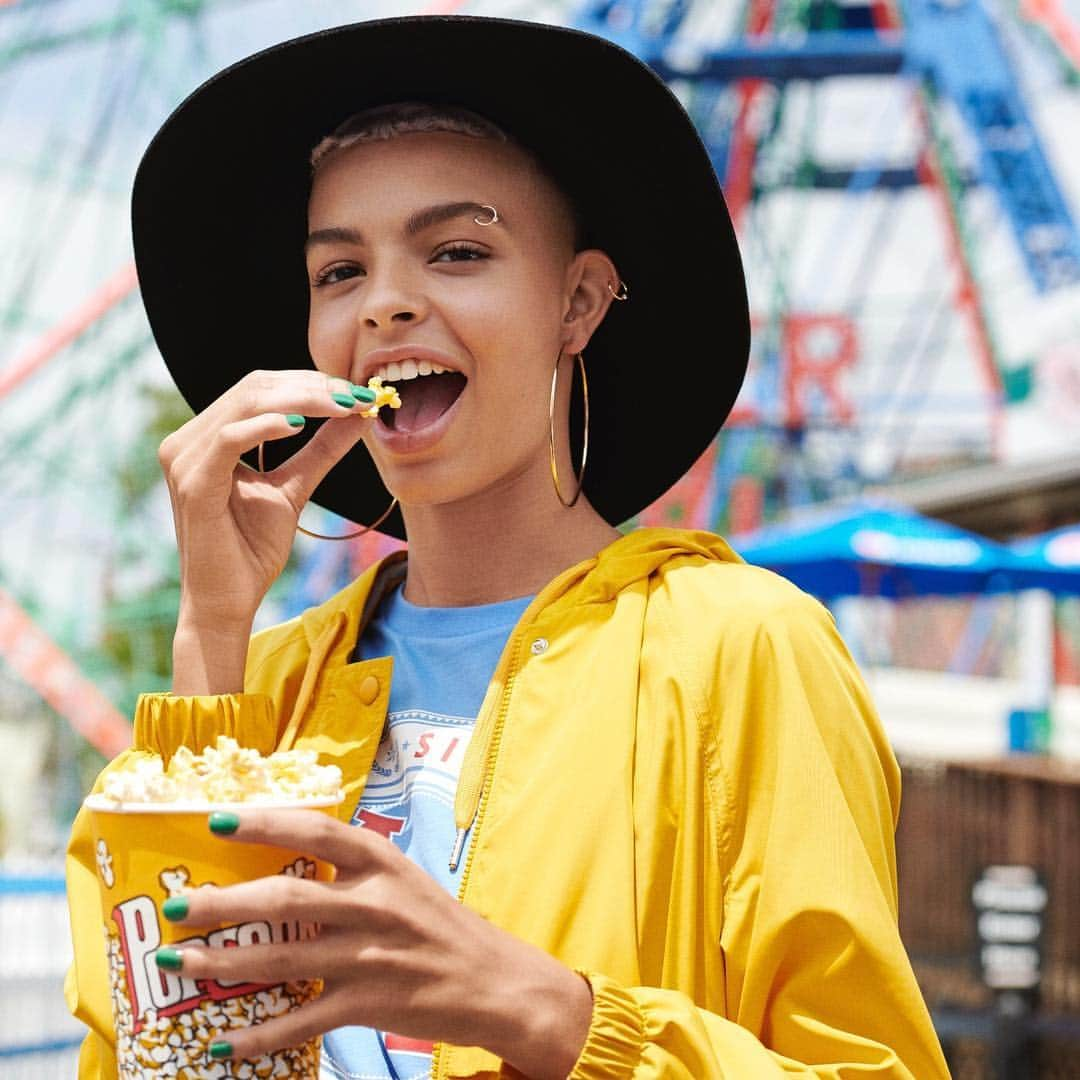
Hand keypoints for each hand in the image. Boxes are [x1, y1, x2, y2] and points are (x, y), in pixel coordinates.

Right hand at [158, 370, 372, 689]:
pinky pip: (228, 438)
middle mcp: (187, 441)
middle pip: (254, 387)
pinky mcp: (192, 484)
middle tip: (357, 396)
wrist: (226, 602)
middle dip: (312, 387)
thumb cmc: (252, 549)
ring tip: (344, 407)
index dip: (310, 384)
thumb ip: (320, 450)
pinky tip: (301, 426)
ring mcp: (184, 460)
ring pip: (245, 404)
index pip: (259, 389)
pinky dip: (266, 426)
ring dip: (301, 400)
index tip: (358, 393)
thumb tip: (358, 416)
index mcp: (206, 438)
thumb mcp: (294, 487)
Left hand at [158, 810, 592, 1078]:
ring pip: (282, 960)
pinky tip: (221, 1044)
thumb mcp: (404, 880)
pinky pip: (302, 1022)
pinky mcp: (370, 1004)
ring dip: (222, 964)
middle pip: (285, 900)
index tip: (217, 819)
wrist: (495, 981)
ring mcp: (371, 956)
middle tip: (174, 905)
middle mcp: (375, 904)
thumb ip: (353, 870)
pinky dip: (259, 1036)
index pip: (318, 832)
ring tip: (175, 963)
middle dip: (222, 904)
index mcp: (383, 863)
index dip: (266, 823)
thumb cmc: (442, 925)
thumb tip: (287, 861)